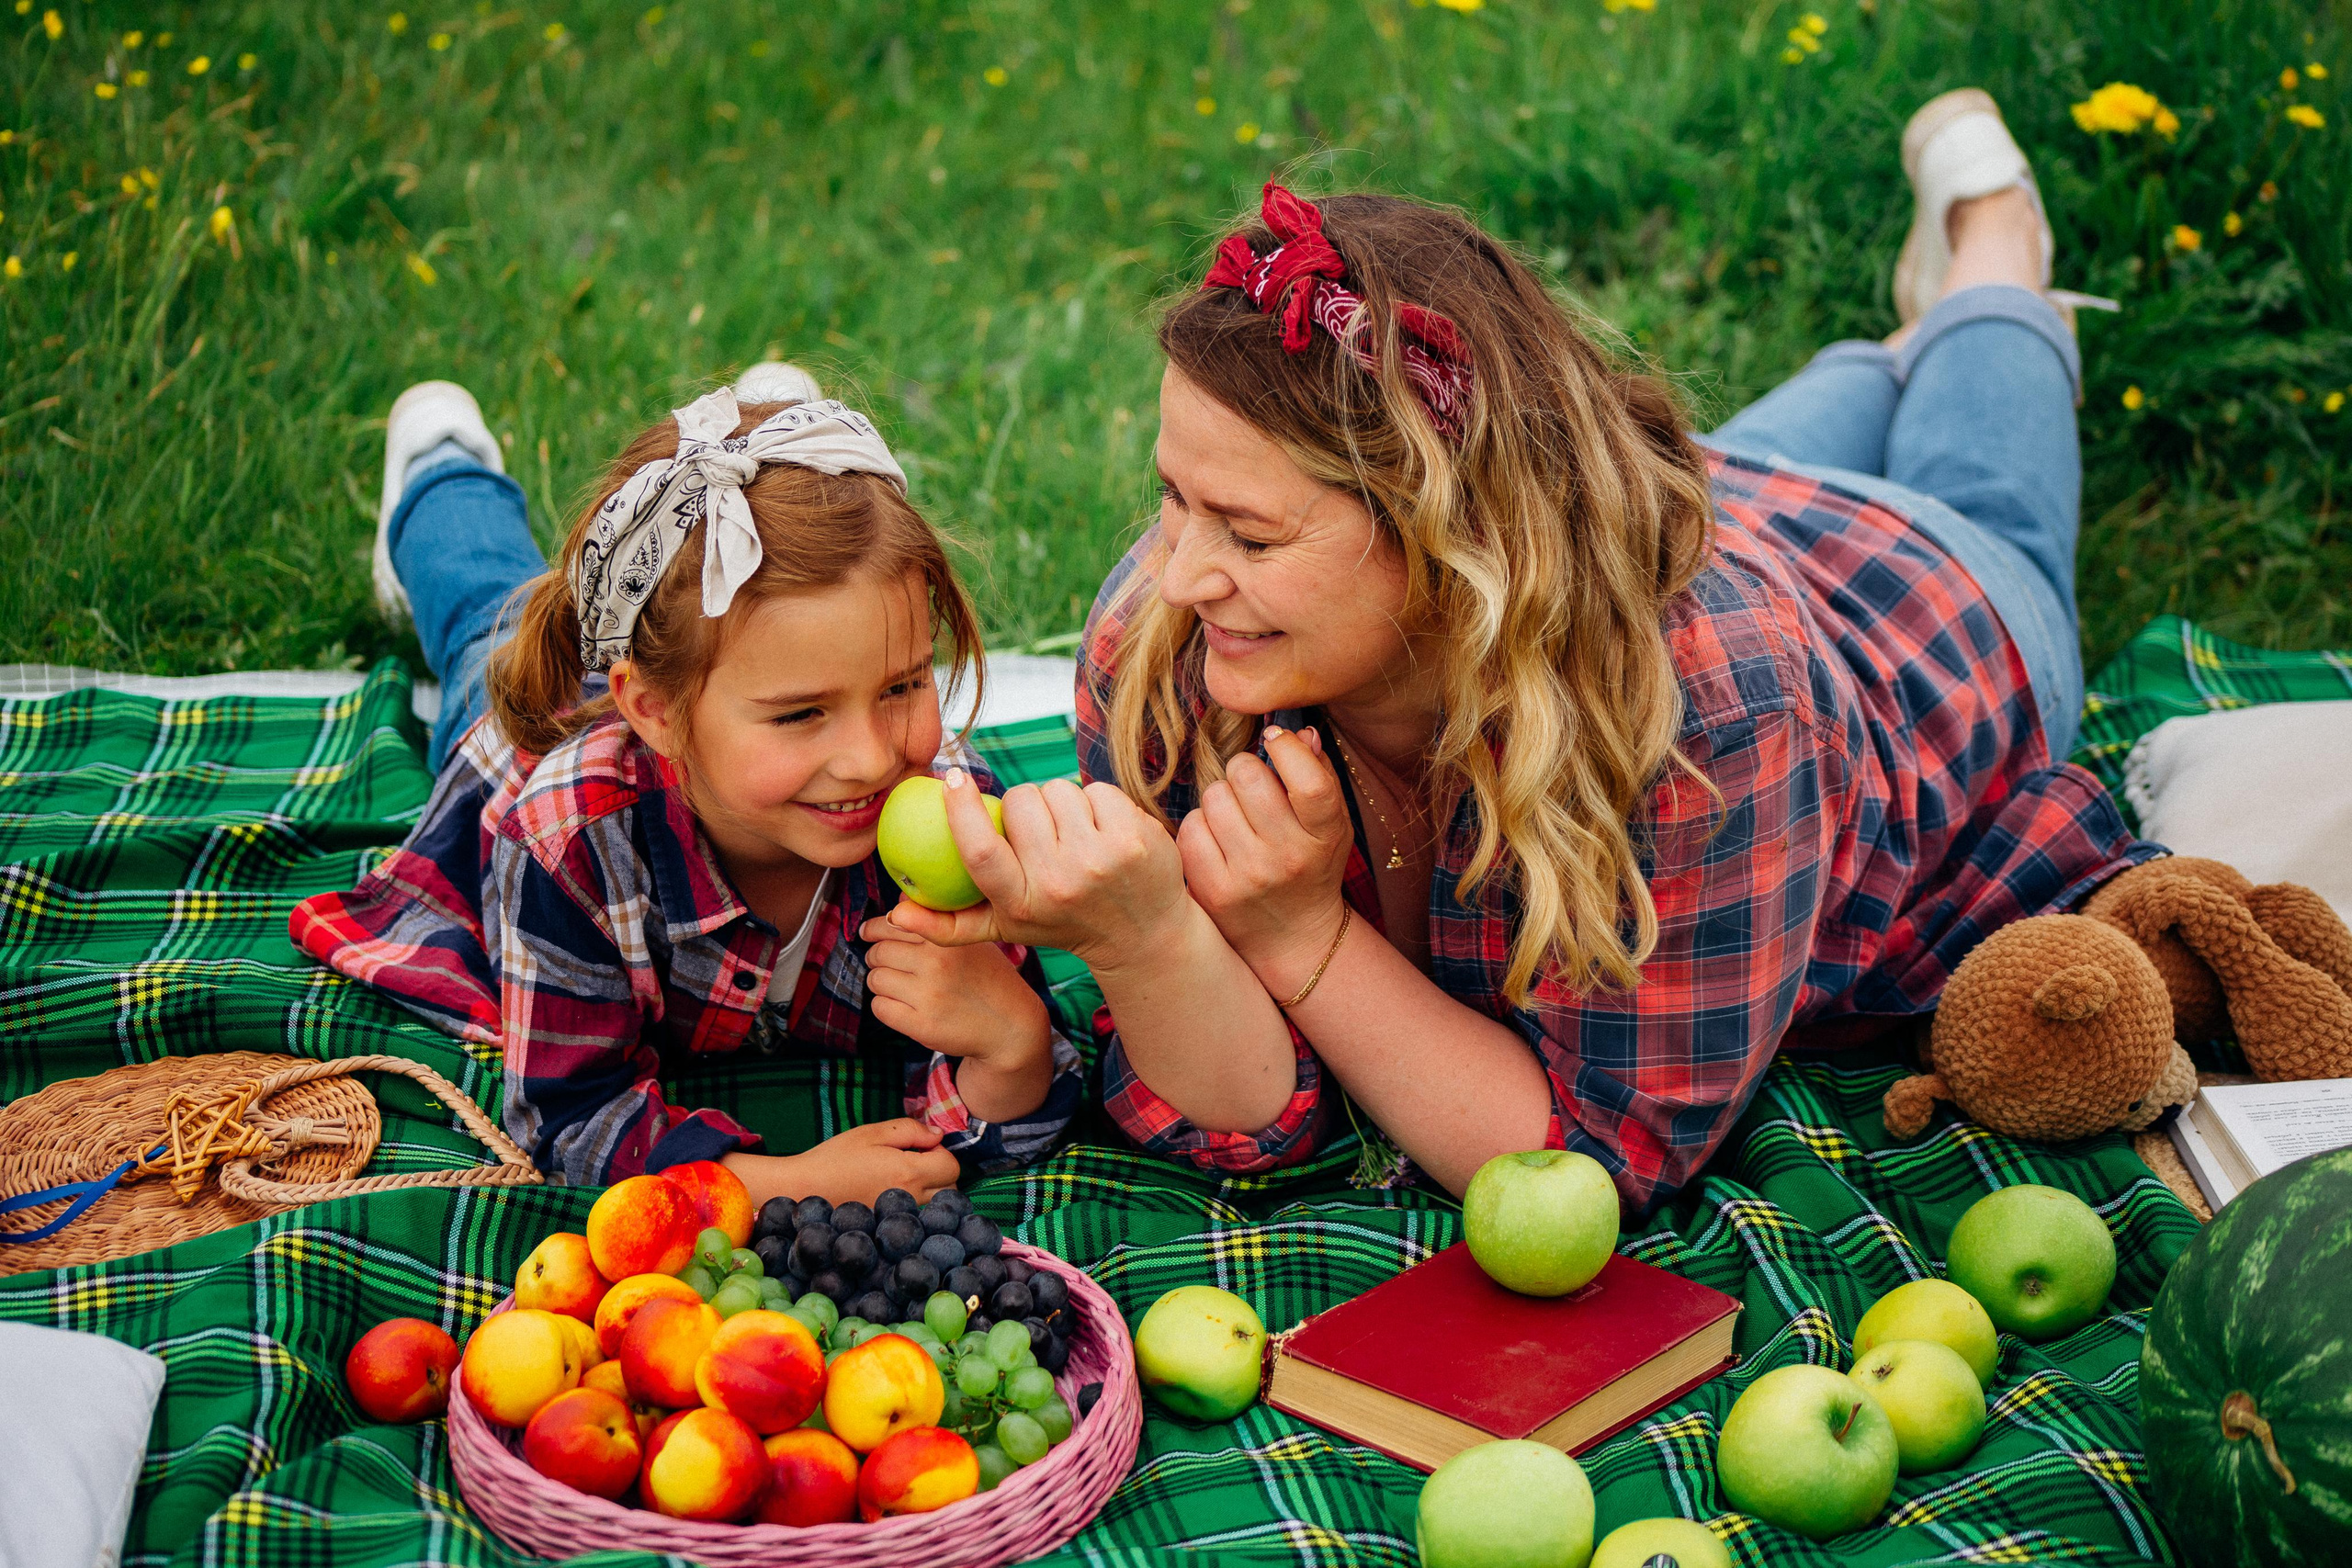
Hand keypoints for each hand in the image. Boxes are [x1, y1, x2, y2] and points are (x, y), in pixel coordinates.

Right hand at [722, 1119, 959, 1207]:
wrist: (802, 1189)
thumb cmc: (834, 1157)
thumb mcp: (871, 1133)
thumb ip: (909, 1130)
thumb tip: (939, 1135)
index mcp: (908, 1171)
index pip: (952, 1166)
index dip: (941, 1153)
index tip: (921, 1148)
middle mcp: (909, 1198)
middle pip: (951, 1190)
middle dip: (941, 1174)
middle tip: (914, 1163)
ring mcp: (898, 1218)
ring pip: (937, 1208)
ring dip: (932, 1193)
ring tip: (904, 1181)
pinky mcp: (887, 1229)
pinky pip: (917, 1221)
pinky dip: (916, 1210)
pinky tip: (896, 1199)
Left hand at [857, 916, 1048, 1068]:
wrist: (1011, 1027)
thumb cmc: (990, 980)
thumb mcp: (973, 942)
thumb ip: (937, 922)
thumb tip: (899, 905)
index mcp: (947, 939)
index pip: (891, 923)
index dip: (874, 928)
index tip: (868, 932)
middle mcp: (937, 964)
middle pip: (878, 952)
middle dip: (876, 957)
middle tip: (885, 962)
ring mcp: (929, 996)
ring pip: (875, 980)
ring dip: (880, 982)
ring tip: (897, 984)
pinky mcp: (922, 1025)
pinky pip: (880, 1008)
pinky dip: (885, 1005)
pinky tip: (902, 1004)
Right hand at [886, 767, 1193, 973]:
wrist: (1143, 936)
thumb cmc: (1062, 923)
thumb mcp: (1007, 931)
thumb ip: (949, 925)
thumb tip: (895, 913)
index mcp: (1022, 903)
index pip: (980, 850)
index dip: (962, 810)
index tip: (952, 778)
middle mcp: (1060, 882)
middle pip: (1021, 801)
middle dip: (1025, 806)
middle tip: (1040, 832)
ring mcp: (1101, 858)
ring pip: (1058, 789)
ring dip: (1061, 804)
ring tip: (1073, 836)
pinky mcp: (1134, 837)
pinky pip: (1096, 788)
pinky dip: (1096, 802)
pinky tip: (1102, 831)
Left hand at [1177, 725, 1354, 995]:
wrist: (1292, 937)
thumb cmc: (1311, 866)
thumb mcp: (1330, 825)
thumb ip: (1319, 775)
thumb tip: (1298, 732)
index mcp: (1325, 836)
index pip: (1309, 780)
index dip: (1286, 748)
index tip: (1274, 740)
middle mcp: (1288, 857)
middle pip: (1248, 777)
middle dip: (1244, 769)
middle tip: (1249, 785)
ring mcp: (1248, 876)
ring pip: (1214, 797)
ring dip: (1220, 797)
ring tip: (1235, 817)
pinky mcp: (1212, 890)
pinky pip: (1191, 828)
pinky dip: (1200, 825)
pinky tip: (1217, 840)